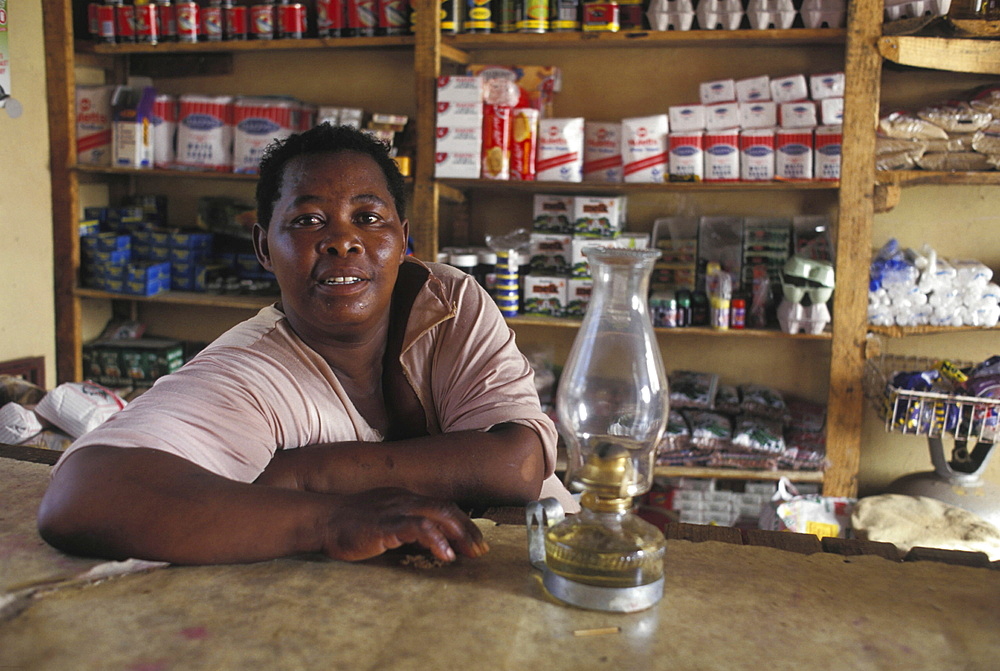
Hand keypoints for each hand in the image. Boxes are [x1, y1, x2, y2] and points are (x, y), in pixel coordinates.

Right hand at [320, 488, 489, 562]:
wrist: (320, 520)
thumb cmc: (346, 527)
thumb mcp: (381, 525)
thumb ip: (402, 532)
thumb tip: (425, 547)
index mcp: (403, 498)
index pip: (441, 506)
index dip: (461, 523)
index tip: (474, 542)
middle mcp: (403, 499)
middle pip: (446, 508)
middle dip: (467, 529)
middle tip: (482, 550)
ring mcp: (395, 508)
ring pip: (437, 513)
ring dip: (458, 533)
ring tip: (469, 553)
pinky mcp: (385, 523)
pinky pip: (418, 527)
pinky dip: (436, 539)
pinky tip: (445, 555)